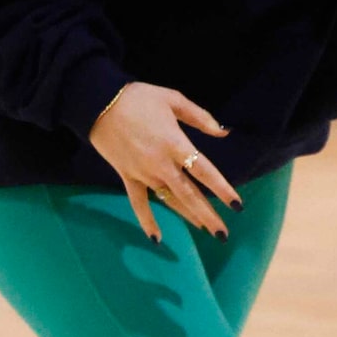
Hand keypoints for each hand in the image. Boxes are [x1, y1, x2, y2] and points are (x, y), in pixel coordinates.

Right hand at [88, 81, 241, 241]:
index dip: (222, 189)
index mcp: (176, 143)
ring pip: (170, 200)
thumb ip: (200, 117)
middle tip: (223, 234)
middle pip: (189, 194)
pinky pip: (138, 203)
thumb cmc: (139, 98)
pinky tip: (156, 239)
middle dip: (208, 215)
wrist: (99, 104)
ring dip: (188, 217)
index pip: (205, 172)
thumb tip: (224, 131)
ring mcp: (143, 173)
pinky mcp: (127, 177)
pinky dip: (147, 221)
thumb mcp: (173, 99)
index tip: (237, 206)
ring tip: (205, 231)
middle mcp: (162, 164)